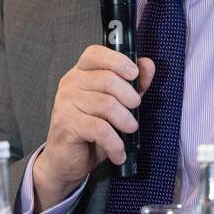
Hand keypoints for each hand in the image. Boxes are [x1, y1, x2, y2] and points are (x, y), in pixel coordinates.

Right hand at [32, 46, 154, 212]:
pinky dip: (115, 143)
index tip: (134, 73)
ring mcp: (65, 103)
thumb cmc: (92, 129)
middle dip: (130, 97)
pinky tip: (118, 152)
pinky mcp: (66, 124)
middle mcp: (70, 83)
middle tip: (135, 110)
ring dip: (126, 121)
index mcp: (81, 73)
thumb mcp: (117, 105)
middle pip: (107, 79)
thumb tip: (148, 65)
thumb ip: (133, 84)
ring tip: (129, 129)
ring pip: (106, 104)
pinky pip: (100, 129)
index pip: (95, 54)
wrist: (66, 160)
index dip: (117, 60)